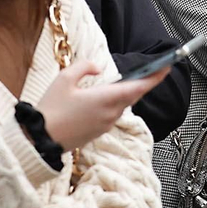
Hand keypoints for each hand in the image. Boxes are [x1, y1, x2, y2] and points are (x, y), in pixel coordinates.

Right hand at [35, 58, 170, 150]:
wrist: (40, 140)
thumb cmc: (51, 109)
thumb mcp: (64, 79)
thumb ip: (84, 67)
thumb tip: (99, 69)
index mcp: (105, 99)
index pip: (137, 87)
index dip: (154, 77)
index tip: (166, 67)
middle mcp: (110, 113)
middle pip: (133, 95)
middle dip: (143, 82)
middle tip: (153, 69)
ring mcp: (105, 125)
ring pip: (122, 105)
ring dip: (125, 93)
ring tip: (126, 80)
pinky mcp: (98, 132)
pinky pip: (112, 114)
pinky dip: (114, 104)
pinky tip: (104, 97)